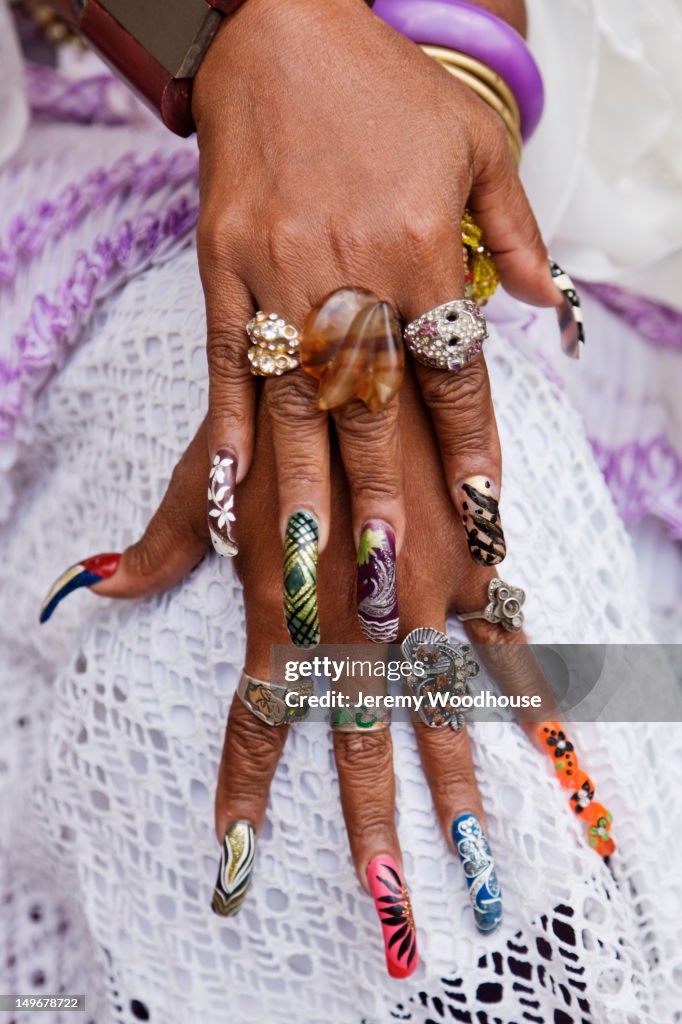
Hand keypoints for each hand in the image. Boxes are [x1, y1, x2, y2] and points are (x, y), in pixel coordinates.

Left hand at [63, 369, 573, 977]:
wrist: (360, 336)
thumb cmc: (275, 398)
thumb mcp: (212, 467)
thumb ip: (167, 539)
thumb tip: (98, 583)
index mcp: (282, 592)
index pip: (258, 709)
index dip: (244, 782)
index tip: (235, 852)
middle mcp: (355, 605)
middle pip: (357, 729)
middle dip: (366, 814)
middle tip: (386, 895)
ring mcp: (421, 587)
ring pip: (437, 700)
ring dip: (453, 778)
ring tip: (468, 853)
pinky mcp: (472, 556)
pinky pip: (503, 633)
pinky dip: (526, 684)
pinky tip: (549, 735)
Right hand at [190, 0, 560, 618]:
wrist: (279, 26)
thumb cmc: (384, 90)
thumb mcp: (474, 145)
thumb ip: (511, 234)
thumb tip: (540, 309)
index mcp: (418, 247)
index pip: (452, 371)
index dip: (468, 446)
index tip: (479, 510)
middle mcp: (348, 271)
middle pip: (372, 406)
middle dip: (384, 497)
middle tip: (392, 578)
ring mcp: (276, 272)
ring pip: (296, 400)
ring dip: (305, 488)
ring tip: (310, 563)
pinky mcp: (221, 265)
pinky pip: (225, 360)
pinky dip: (231, 427)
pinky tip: (232, 489)